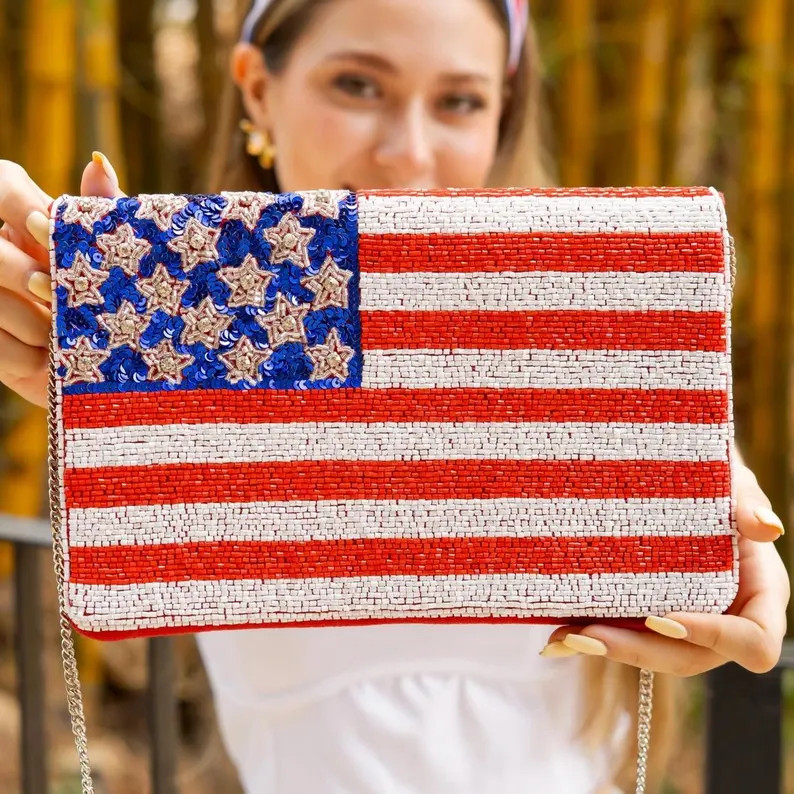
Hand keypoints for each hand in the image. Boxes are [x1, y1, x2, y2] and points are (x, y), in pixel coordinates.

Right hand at [0, 153, 124, 406]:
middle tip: (50, 291)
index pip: (1, 182)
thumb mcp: (123, 263)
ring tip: (56, 336)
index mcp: (28, 224)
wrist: (121, 375)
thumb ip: (107, 218)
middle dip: (17, 268)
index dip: (18, 203)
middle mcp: (1, 251)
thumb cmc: (123, 307)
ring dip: (25, 320)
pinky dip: (20, 356)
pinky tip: (44, 360)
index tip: (45, 230)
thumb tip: (98, 162)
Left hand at [540, 460, 789, 675]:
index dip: (713, 637)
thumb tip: (769, 529)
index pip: (753, 641)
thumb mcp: (733, 479)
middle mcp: (726, 617)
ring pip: (656, 654)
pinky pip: (629, 637)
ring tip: (564, 638)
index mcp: (760, 594)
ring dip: (609, 649)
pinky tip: (558, 637)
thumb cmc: (715, 474)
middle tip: (588, 635)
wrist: (680, 471)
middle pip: (692, 658)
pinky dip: (595, 637)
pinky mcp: (655, 616)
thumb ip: (748, 500)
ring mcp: (689, 621)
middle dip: (639, 650)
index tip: (661, 618)